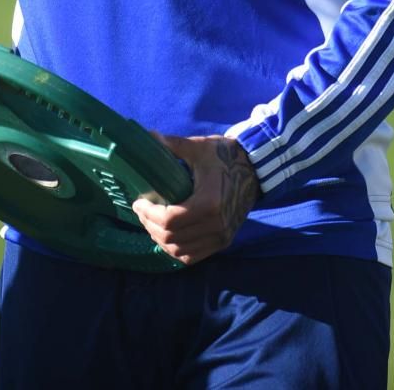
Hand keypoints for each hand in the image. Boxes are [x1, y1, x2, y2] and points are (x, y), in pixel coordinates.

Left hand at [132, 133, 259, 266]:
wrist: (254, 169)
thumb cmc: (225, 156)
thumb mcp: (198, 147)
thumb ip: (172, 145)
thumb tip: (148, 137)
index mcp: (209, 203)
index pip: (170, 220)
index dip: (149, 214)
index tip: (138, 202)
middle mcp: (216, 225)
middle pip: (172, 237)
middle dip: (150, 225)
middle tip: (142, 211)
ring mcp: (221, 237)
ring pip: (180, 251)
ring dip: (161, 239)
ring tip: (151, 222)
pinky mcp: (224, 242)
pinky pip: (193, 256)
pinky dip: (176, 249)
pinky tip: (167, 235)